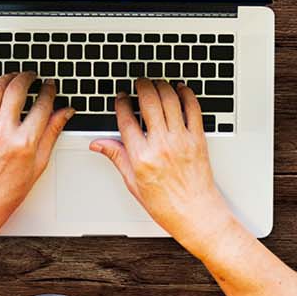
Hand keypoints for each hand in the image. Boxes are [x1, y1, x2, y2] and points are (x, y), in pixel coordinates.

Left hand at [0, 72, 71, 232]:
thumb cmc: (10, 187)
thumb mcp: (40, 162)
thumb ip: (52, 132)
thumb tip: (65, 112)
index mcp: (24, 142)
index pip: (42, 104)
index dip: (49, 90)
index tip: (50, 85)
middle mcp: (3, 132)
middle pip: (17, 89)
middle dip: (28, 77)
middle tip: (33, 76)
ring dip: (7, 78)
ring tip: (15, 77)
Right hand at [91, 79, 231, 245]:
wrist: (195, 213)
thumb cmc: (165, 204)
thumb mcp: (133, 183)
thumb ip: (117, 157)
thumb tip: (98, 144)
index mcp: (141, 157)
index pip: (126, 119)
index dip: (121, 103)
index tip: (120, 97)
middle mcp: (161, 145)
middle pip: (149, 102)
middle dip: (142, 86)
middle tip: (139, 82)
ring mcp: (181, 140)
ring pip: (170, 100)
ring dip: (162, 86)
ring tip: (156, 83)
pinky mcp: (198, 138)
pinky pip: (193, 108)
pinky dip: (186, 94)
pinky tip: (180, 89)